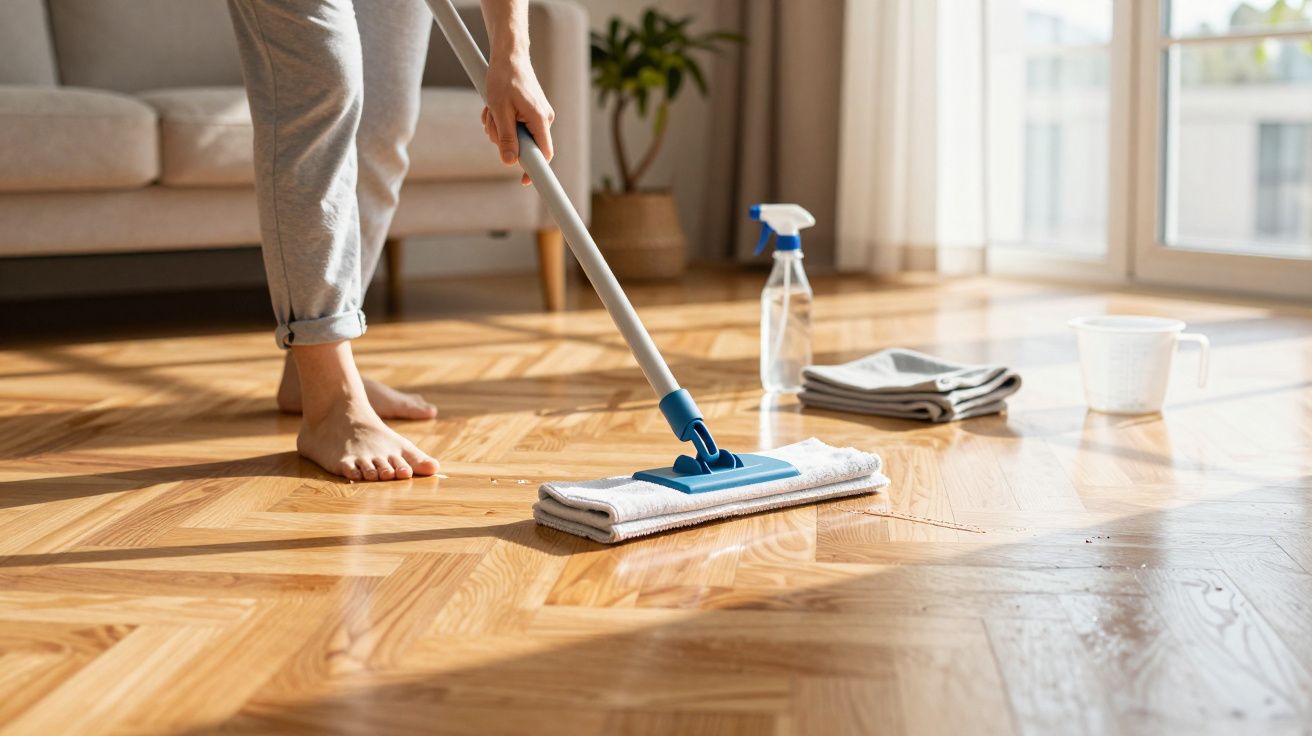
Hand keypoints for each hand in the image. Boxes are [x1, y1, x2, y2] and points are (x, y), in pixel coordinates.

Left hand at [482, 53, 553, 185]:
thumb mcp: (499, 110)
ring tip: (491, 109)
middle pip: (525, 145)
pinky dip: (503, 120)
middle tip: (491, 120)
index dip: (535, 170)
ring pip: (517, 135)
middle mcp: (544, 118)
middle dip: (503, 138)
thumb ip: (505, 138)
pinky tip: (495, 107)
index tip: (524, 181)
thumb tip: (509, 161)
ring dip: (499, 127)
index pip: (544, 154)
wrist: (509, 55)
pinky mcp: (531, 111)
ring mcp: (538, 115)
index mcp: (540, 119)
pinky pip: (516, 125)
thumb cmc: (504, 78)